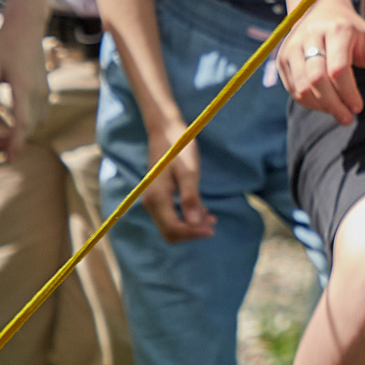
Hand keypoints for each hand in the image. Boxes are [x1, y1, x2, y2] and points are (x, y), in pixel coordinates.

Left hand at [0, 9, 48, 157]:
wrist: (26, 26)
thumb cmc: (5, 45)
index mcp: (23, 88)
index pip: (22, 124)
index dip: (15, 144)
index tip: (9, 160)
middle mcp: (38, 93)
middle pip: (28, 127)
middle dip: (10, 142)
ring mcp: (44, 91)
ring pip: (35, 123)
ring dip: (18, 133)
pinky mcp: (45, 89)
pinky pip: (39, 114)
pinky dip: (26, 123)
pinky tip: (9, 122)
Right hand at [140, 120, 214, 241]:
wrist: (165, 131)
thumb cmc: (179, 148)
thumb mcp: (189, 171)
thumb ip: (191, 198)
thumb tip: (194, 223)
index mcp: (157, 198)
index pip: (173, 229)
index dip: (193, 233)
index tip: (212, 228)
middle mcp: (151, 203)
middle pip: (170, 232)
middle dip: (192, 232)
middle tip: (213, 222)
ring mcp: (153, 201)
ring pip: (170, 226)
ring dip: (191, 226)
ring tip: (211, 217)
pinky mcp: (158, 198)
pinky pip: (170, 216)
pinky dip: (186, 218)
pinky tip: (202, 211)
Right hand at [278, 0, 364, 125]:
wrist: (320, 8)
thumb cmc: (354, 31)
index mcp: (337, 29)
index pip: (338, 68)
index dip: (348, 93)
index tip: (358, 107)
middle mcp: (310, 35)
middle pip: (317, 79)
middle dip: (333, 104)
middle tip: (347, 118)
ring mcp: (292, 45)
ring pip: (301, 87)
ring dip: (320, 106)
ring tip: (337, 111)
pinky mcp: (282, 57)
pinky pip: (292, 88)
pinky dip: (308, 102)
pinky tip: (324, 102)